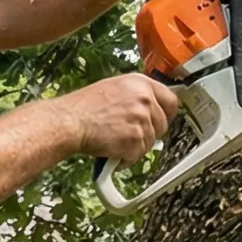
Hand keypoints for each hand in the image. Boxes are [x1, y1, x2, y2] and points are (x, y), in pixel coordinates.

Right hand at [61, 74, 182, 163]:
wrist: (70, 121)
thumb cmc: (84, 107)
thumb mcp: (114, 89)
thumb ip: (135, 96)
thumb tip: (149, 109)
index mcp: (141, 84)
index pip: (171, 101)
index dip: (166, 115)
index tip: (161, 121)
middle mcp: (145, 99)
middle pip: (162, 125)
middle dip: (149, 134)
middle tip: (131, 136)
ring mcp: (142, 120)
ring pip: (150, 143)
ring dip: (135, 147)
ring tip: (114, 141)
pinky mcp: (136, 139)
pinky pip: (137, 155)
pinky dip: (125, 158)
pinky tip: (111, 150)